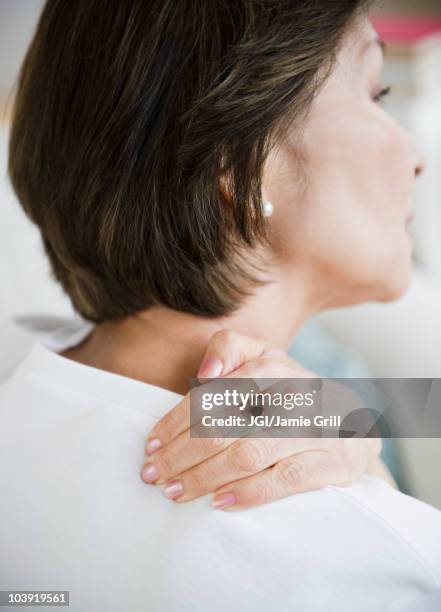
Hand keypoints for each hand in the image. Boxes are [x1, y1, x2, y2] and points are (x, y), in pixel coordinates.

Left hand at [140, 330, 383, 509]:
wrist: (349, 420)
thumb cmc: (288, 390)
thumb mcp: (262, 356)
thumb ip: (229, 349)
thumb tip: (207, 372)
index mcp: (271, 365)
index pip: (213, 395)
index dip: (176, 422)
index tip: (151, 446)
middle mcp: (294, 393)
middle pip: (224, 426)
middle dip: (182, 454)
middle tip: (153, 475)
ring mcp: (315, 429)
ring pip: (248, 454)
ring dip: (205, 477)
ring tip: (175, 492)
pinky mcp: (332, 462)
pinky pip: (286, 481)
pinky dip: (249, 493)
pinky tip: (219, 502)